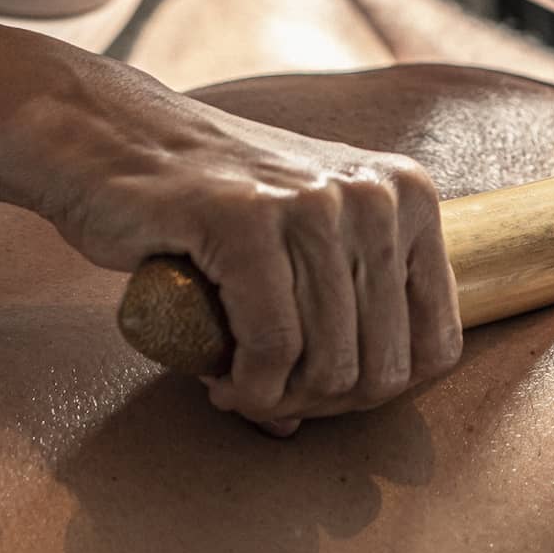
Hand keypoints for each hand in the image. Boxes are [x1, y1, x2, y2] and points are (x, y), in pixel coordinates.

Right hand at [41, 80, 460, 436]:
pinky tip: (219, 378)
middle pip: (383, 367)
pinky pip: (272, 347)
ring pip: (329, 364)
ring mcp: (316, 201)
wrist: (117, 138)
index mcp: (411, 196)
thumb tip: (328, 414)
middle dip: (322, 403)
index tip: (321, 389)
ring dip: (275, 398)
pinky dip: (246, 386)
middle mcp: (378, 193)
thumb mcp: (303, 242)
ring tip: (237, 382)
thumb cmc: (214, 202)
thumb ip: (335, 317)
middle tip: (268, 391)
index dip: (379, 391)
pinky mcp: (250, 219)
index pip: (436, 343)